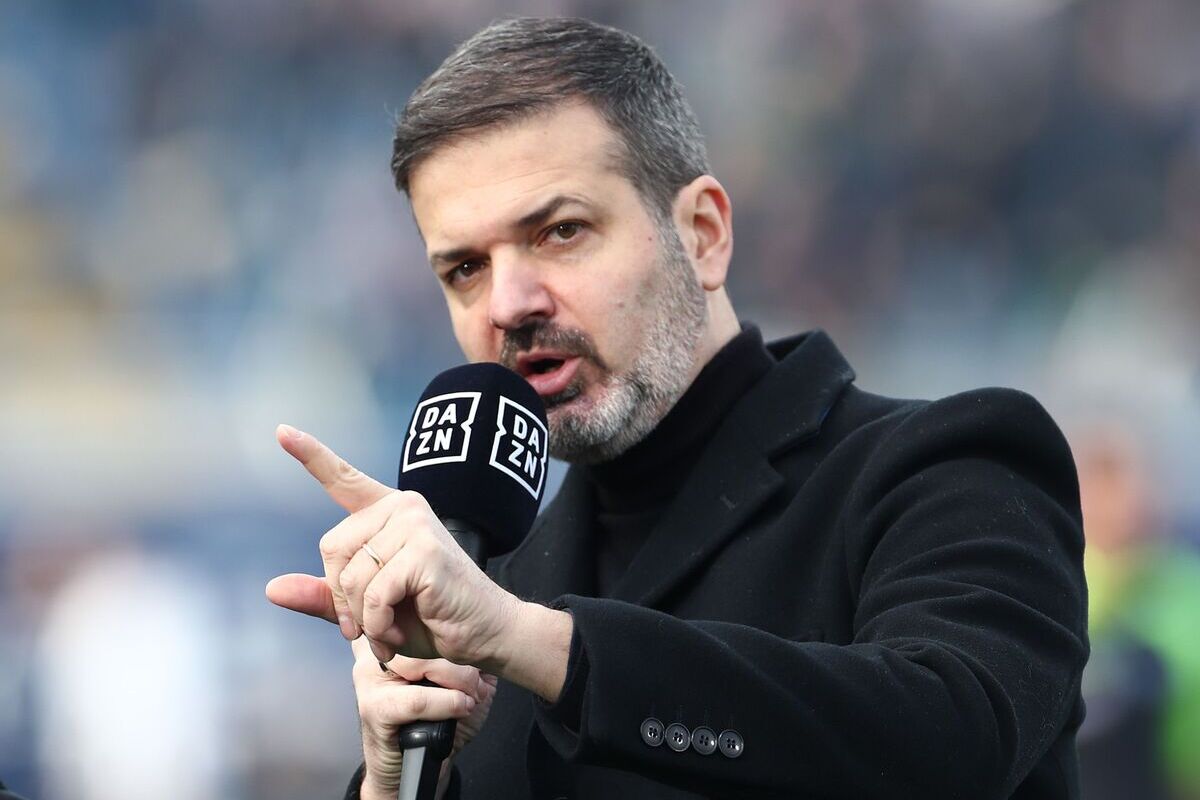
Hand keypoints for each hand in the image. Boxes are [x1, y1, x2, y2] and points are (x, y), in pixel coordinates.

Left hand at [266, 424, 521, 667]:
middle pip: (332, 548)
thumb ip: (325, 596)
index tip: (282, 430)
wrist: (480, 633)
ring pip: (352, 576)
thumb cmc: (426, 617)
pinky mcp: (425, 550)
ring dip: (363, 618)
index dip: (311, 455)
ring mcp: (415, 524)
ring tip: (389, 630)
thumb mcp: (366, 608)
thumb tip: (271, 589)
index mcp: (387, 513)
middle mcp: (403, 508)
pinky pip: (374, 594)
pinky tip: (396, 633)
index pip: (344, 480)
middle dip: (343, 598)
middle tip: (367, 624)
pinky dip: (378, 624)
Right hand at [351, 636, 496, 799]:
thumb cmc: (436, 721)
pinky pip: (416, 699)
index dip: (453, 631)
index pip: (419, 612)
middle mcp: (375, 650)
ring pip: (421, 662)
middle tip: (478, 682)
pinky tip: (460, 708)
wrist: (414, 768)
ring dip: (458, 681)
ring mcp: (369, 677)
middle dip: (462, 661)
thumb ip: (465, 653)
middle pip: (424, 637)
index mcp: (393, 635)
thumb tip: (484, 635)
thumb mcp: (459, 680)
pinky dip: (446, 704)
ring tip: (471, 695)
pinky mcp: (373, 707)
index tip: (477, 650)